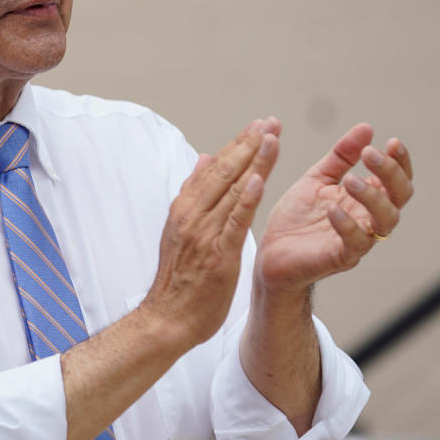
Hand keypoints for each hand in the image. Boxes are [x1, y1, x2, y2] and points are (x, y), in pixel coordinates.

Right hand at [139, 118, 278, 350]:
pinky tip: (258, 180)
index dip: (238, 145)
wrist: (167, 317)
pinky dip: (245, 199)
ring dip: (253, 162)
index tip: (257, 126)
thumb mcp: (179, 230)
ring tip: (271, 138)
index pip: (213, 168)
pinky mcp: (217, 254)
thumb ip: (192, 194)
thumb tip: (204, 159)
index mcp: (184, 208)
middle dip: (249, 144)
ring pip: (231, 191)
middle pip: (224, 172)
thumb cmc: (177, 278)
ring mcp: (203, 234)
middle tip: (270, 122)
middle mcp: (192, 215)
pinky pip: (234, 222)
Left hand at [256, 122, 412, 292]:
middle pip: (399, 197)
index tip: (391, 141)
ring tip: (351, 180)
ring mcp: (358, 239)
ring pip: (386, 220)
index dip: (399, 162)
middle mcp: (369, 219)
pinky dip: (347, 225)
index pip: (396, 180)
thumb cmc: (297, 217)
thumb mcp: (317, 178)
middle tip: (371, 154)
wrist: (271, 251)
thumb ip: (341, 156)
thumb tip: (366, 128)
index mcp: (366, 199)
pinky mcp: (341, 257)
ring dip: (372, 197)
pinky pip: (355, 243)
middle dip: (390, 173)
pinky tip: (333, 209)